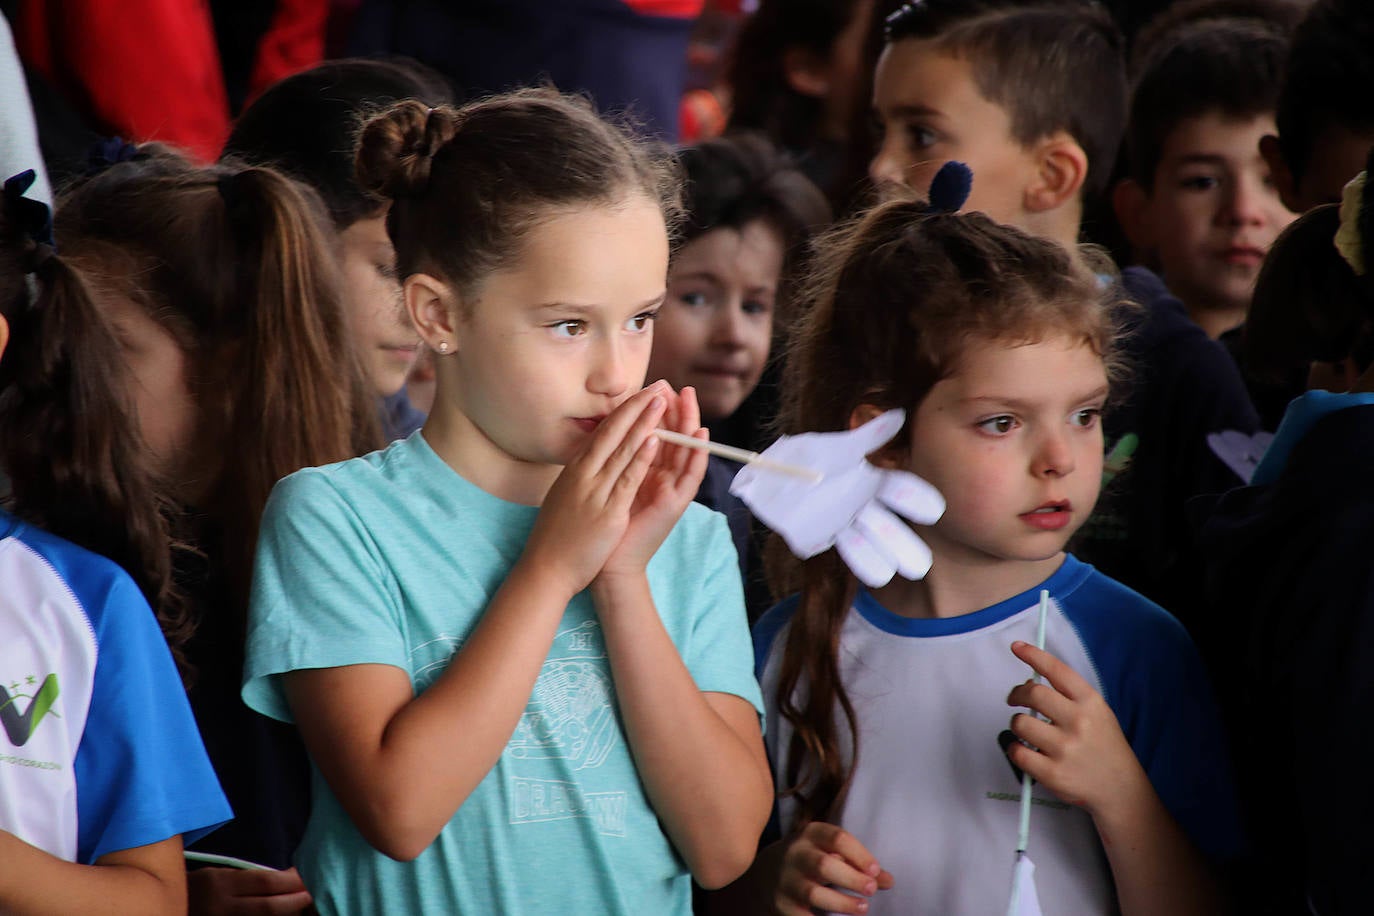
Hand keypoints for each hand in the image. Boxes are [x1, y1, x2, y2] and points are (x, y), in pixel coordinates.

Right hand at [188, 866, 312, 914]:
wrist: (163, 909)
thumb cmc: (196, 889)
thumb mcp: (216, 875)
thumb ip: (246, 879)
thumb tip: (285, 879)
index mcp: (220, 884)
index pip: (264, 882)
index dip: (290, 880)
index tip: (306, 876)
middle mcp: (221, 907)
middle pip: (268, 907)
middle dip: (295, 901)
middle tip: (313, 894)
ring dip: (286, 914)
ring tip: (303, 908)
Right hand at [522, 382, 667, 594]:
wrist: (545, 569)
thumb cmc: (555, 537)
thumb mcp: (565, 497)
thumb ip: (579, 478)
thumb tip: (591, 460)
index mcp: (574, 471)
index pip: (602, 433)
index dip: (623, 411)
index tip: (639, 394)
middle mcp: (583, 475)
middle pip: (613, 433)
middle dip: (636, 407)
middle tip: (656, 386)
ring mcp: (594, 491)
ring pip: (622, 450)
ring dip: (643, 423)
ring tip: (661, 400)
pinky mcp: (607, 511)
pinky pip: (627, 478)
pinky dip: (641, 457)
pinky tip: (653, 439)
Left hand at [596, 384, 708, 581]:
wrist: (605, 562)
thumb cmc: (602, 524)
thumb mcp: (609, 482)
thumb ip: (616, 458)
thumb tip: (611, 429)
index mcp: (645, 470)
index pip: (656, 432)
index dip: (657, 410)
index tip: (654, 386)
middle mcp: (661, 477)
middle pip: (674, 437)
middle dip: (678, 410)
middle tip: (679, 386)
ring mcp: (670, 490)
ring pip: (685, 450)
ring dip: (690, 423)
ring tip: (690, 399)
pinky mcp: (675, 504)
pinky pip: (691, 476)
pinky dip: (697, 455)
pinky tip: (701, 435)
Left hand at [729, 409, 944, 587]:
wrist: (766, 474)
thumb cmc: (805, 456)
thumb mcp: (835, 447)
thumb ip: (868, 437)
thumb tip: (899, 416)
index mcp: (867, 480)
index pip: (899, 490)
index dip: (915, 499)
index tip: (934, 510)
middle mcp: (861, 505)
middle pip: (889, 527)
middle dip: (904, 545)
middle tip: (921, 565)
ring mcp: (843, 523)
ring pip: (868, 543)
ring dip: (879, 558)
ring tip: (889, 573)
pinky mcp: (822, 537)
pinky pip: (842, 551)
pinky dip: (856, 560)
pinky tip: (871, 573)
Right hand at [774, 822, 893, 915]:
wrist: (765, 872)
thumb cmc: (811, 859)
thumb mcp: (831, 852)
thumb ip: (859, 864)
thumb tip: (889, 881)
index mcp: (812, 834)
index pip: (838, 838)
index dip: (859, 854)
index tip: (876, 870)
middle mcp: (796, 854)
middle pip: (824, 865)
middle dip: (851, 878)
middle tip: (871, 889)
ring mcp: (786, 880)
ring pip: (813, 893)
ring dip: (841, 903)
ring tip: (863, 908)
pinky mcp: (781, 904)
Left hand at [1004, 641, 1149, 819]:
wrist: (1120, 789)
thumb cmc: (1104, 748)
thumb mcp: (1097, 713)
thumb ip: (1068, 697)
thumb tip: (1030, 682)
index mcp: (1090, 703)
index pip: (1057, 670)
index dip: (1034, 655)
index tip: (1017, 647)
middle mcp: (1078, 722)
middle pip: (1033, 693)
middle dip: (1017, 693)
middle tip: (1014, 698)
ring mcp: (1065, 749)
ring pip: (1020, 723)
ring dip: (1017, 724)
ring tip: (1028, 731)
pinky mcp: (1053, 773)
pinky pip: (1017, 751)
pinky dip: (1015, 749)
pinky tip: (1025, 750)